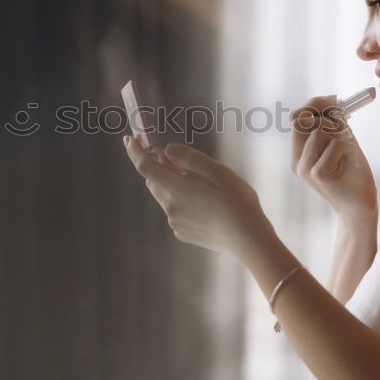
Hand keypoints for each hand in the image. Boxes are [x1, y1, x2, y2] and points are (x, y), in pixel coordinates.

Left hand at [123, 135, 274, 254]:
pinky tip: (204, 202)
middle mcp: (171, 207)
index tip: (129, 139)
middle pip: (153, 181)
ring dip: (171, 184)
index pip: (145, 167)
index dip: (134, 151)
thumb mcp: (218, 172)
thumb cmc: (238, 202)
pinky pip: (175, 211)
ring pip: (164, 196)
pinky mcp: (183, 233)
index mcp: (178, 189)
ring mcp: (176, 222)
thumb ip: (190, 159)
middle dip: (156, 166)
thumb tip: (167, 150)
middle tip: (171, 157)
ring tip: (197, 181)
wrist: (249, 240)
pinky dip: (181, 200)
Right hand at [290, 94, 377, 217]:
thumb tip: (330, 99)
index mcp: (298, 154)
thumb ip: (332, 125)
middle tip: (345, 116)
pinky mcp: (318, 175)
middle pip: (301, 121)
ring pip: (320, 132)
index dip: (313, 104)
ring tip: (349, 151)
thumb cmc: (352, 174)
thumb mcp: (341, 144)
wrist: (361, 206)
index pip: (296, 118)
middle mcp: (297, 162)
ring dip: (341, 135)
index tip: (333, 99)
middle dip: (324, 112)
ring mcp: (305, 169)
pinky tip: (350, 162)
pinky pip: (334, 145)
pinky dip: (347, 147)